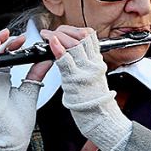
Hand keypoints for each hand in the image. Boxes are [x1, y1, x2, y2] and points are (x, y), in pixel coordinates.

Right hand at [0, 29, 49, 150]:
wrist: (15, 136)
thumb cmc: (19, 119)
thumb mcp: (31, 89)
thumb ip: (36, 73)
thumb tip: (47, 59)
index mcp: (1, 79)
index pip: (3, 56)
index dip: (11, 45)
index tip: (24, 39)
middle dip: (0, 41)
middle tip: (12, 34)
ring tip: (0, 38)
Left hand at [46, 28, 132, 150]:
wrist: (103, 120)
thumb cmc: (96, 104)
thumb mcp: (93, 79)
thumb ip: (85, 66)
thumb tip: (74, 57)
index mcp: (97, 62)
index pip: (89, 37)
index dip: (75, 29)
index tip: (64, 30)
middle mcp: (93, 63)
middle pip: (81, 37)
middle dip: (64, 30)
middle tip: (52, 32)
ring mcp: (85, 71)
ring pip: (73, 45)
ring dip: (57, 36)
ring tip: (47, 35)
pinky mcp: (76, 80)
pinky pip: (66, 61)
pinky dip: (58, 49)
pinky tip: (52, 43)